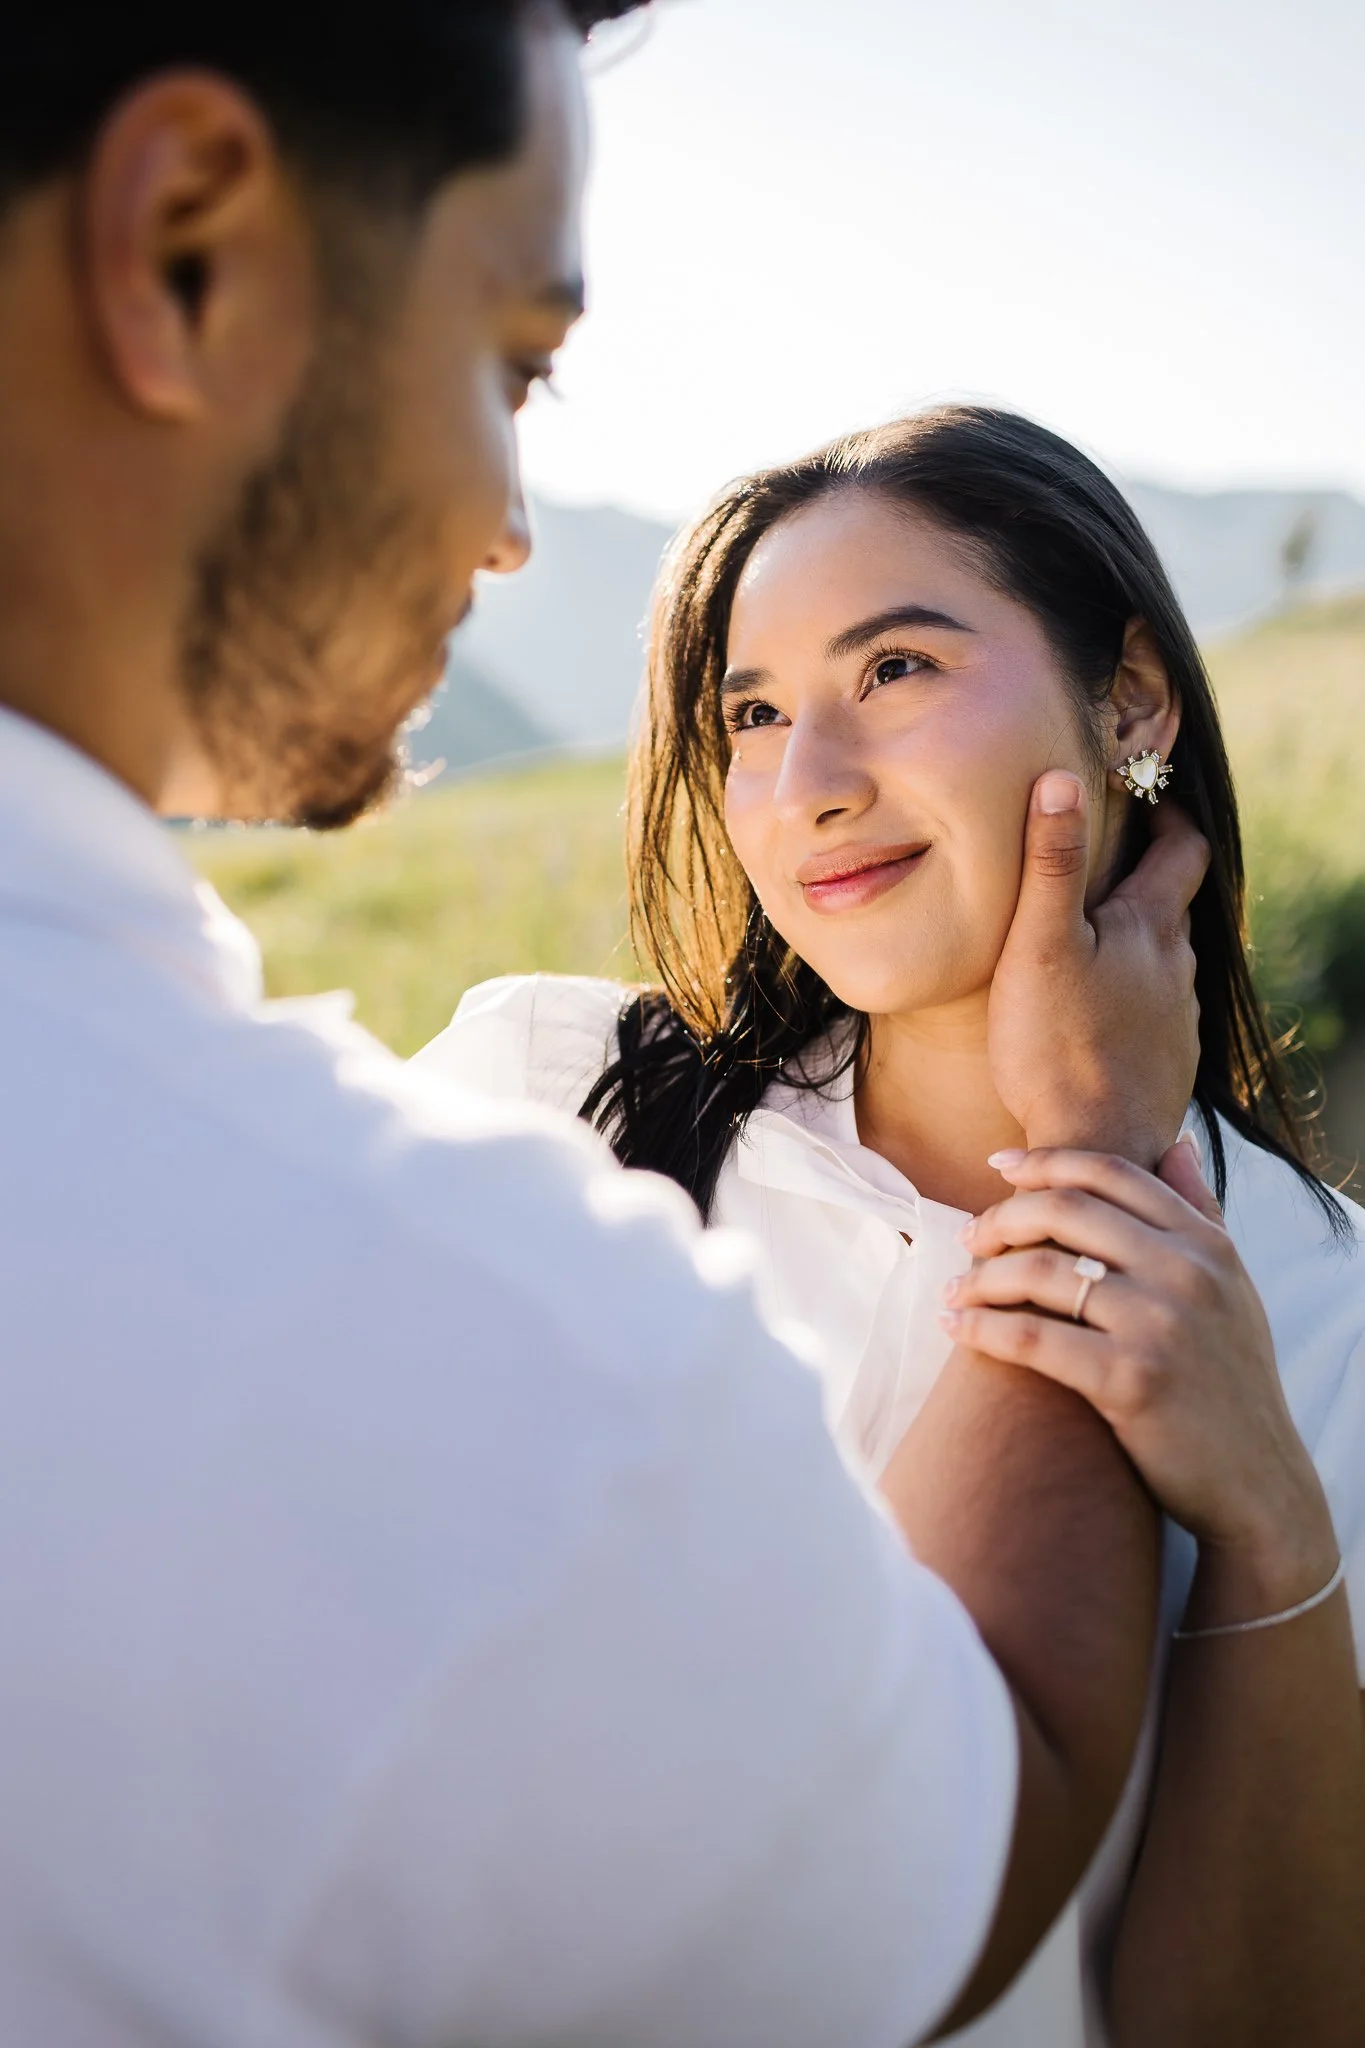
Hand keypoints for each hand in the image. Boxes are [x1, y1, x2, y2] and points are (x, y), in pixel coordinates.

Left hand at [942, 1140, 1337, 1607]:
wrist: (1257, 1484)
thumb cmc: (1231, 1382)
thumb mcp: (1232, 1286)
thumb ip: (1200, 1213)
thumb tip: (1177, 1143)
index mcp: (1208, 1244)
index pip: (1111, 1173)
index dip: (1044, 1162)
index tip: (998, 1166)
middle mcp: (1188, 1273)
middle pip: (1066, 1211)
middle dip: (1001, 1219)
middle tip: (968, 1238)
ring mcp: (1161, 1325)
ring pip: (1040, 1270)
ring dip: (981, 1276)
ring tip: (953, 1289)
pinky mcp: (1131, 1380)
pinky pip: (1032, 1337)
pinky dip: (982, 1327)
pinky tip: (956, 1326)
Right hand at [988, 771, 1208, 1167]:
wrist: (1095, 1145)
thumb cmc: (1057, 1045)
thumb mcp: (1039, 943)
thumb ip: (1050, 862)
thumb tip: (1061, 779)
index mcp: (1151, 926)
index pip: (1184, 850)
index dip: (1169, 818)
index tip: (1143, 800)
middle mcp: (1178, 968)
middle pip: (1172, 906)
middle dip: (1143, 879)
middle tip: (1098, 866)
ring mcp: (1179, 1020)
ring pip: (1164, 962)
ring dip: (1134, 944)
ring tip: (1086, 944)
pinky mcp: (1169, 1063)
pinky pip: (1155, 1013)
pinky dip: (1130, 998)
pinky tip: (1093, 1017)